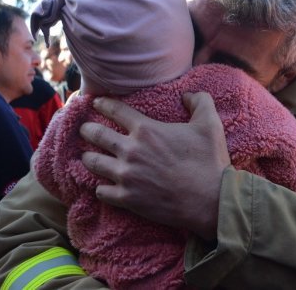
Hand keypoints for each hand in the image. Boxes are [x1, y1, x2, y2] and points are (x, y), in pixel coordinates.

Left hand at [80, 92, 230, 239]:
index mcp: (147, 130)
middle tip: (84, 129)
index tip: (96, 103)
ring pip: (93, 163)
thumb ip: (199, 102)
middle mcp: (131, 150)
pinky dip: (100, 188)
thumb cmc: (210, 162)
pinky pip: (101, 192)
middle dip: (87, 130)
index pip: (115, 110)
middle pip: (96, 135)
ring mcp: (126, 176)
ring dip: (88, 158)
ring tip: (87, 156)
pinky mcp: (127, 199)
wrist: (210, 201)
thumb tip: (188, 95)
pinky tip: (101, 187)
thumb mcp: (210, 124)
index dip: (102, 104)